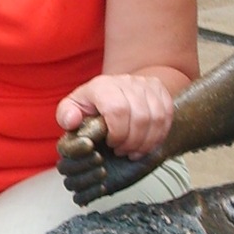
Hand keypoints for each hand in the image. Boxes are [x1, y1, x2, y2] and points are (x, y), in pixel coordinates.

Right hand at [56, 116, 157, 208]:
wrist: (148, 139)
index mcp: (76, 139)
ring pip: (71, 183)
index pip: (64, 148)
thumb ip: (91, 113)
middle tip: (100, 158)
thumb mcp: (109, 110)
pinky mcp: (93, 187)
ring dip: (87, 178)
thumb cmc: (128, 123)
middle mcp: (78, 157)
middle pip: (64, 167)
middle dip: (81, 164)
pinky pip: (81, 196)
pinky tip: (104, 186)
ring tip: (104, 171)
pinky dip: (91, 193)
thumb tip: (71, 119)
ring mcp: (85, 173)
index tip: (90, 144)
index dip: (75, 147)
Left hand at [57, 73, 173, 159]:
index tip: (112, 144)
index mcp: (102, 86)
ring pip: (156, 118)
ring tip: (134, 151)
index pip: (117, 109)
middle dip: (132, 141)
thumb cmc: (92, 105)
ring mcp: (145, 84)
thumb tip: (72, 121)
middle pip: (139, 116)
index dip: (118, 132)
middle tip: (123, 151)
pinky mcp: (160, 90)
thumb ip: (66, 115)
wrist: (114, 90)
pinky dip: (159, 135)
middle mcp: (126, 82)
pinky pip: (167, 116)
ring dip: (147, 141)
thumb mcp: (72, 109)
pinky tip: (147, 144)